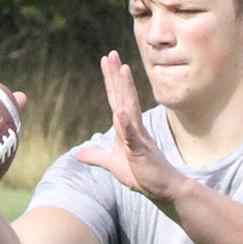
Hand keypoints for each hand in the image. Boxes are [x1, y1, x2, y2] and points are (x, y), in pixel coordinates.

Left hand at [76, 51, 182, 204]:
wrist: (163, 189)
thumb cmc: (142, 174)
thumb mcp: (113, 164)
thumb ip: (96, 156)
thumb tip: (79, 153)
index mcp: (127, 128)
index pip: (116, 99)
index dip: (111, 81)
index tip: (107, 61)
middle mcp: (134, 127)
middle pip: (122, 97)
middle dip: (116, 76)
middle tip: (111, 54)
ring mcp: (139, 138)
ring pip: (130, 109)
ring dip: (125, 89)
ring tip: (122, 69)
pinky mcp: (141, 152)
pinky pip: (133, 136)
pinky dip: (127, 124)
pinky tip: (121, 112)